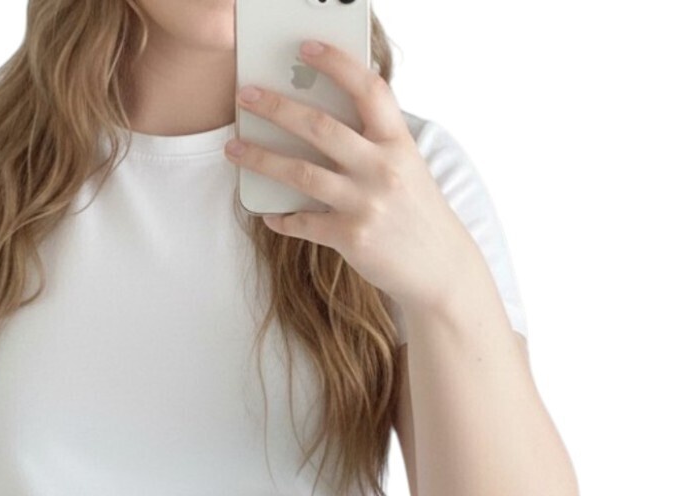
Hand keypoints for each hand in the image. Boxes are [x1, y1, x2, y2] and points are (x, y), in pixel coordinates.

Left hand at [225, 39, 491, 315]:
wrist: (441, 268)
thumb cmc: (416, 211)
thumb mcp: (407, 167)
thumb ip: (372, 144)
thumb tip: (316, 121)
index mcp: (399, 143)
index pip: (368, 89)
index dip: (337, 63)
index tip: (305, 48)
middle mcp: (383, 168)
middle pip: (320, 127)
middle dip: (276, 107)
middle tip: (245, 95)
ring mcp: (366, 203)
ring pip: (301, 173)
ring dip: (261, 159)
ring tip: (234, 148)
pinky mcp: (352, 237)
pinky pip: (303, 223)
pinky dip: (281, 218)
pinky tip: (269, 214)